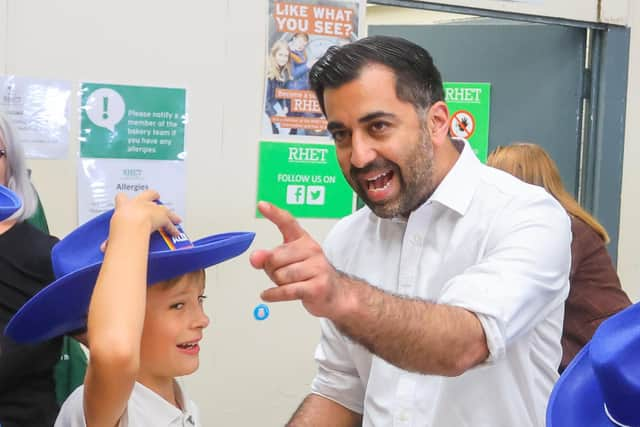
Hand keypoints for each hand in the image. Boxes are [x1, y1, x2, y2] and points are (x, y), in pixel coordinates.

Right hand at [110, 190, 181, 236]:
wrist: (131, 223)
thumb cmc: (120, 225)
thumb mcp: (113, 232)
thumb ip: (111, 240)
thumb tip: (105, 249)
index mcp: (124, 204)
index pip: (121, 198)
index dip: (122, 200)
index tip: (122, 200)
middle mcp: (139, 202)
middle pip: (148, 194)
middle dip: (152, 195)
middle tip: (155, 196)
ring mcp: (153, 207)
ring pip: (163, 207)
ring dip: (168, 213)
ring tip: (173, 216)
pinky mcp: (164, 215)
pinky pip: (170, 221)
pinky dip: (173, 228)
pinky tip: (175, 232)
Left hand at [250, 201, 344, 318]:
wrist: (335, 293)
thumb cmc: (309, 275)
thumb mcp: (287, 263)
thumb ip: (269, 258)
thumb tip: (255, 257)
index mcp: (303, 240)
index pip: (288, 222)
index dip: (274, 213)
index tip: (262, 205)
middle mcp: (311, 250)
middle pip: (275, 257)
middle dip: (271, 269)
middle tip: (281, 274)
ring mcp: (317, 268)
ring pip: (280, 276)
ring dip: (278, 284)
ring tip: (288, 284)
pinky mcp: (317, 287)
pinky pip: (286, 290)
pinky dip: (273, 294)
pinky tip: (268, 294)